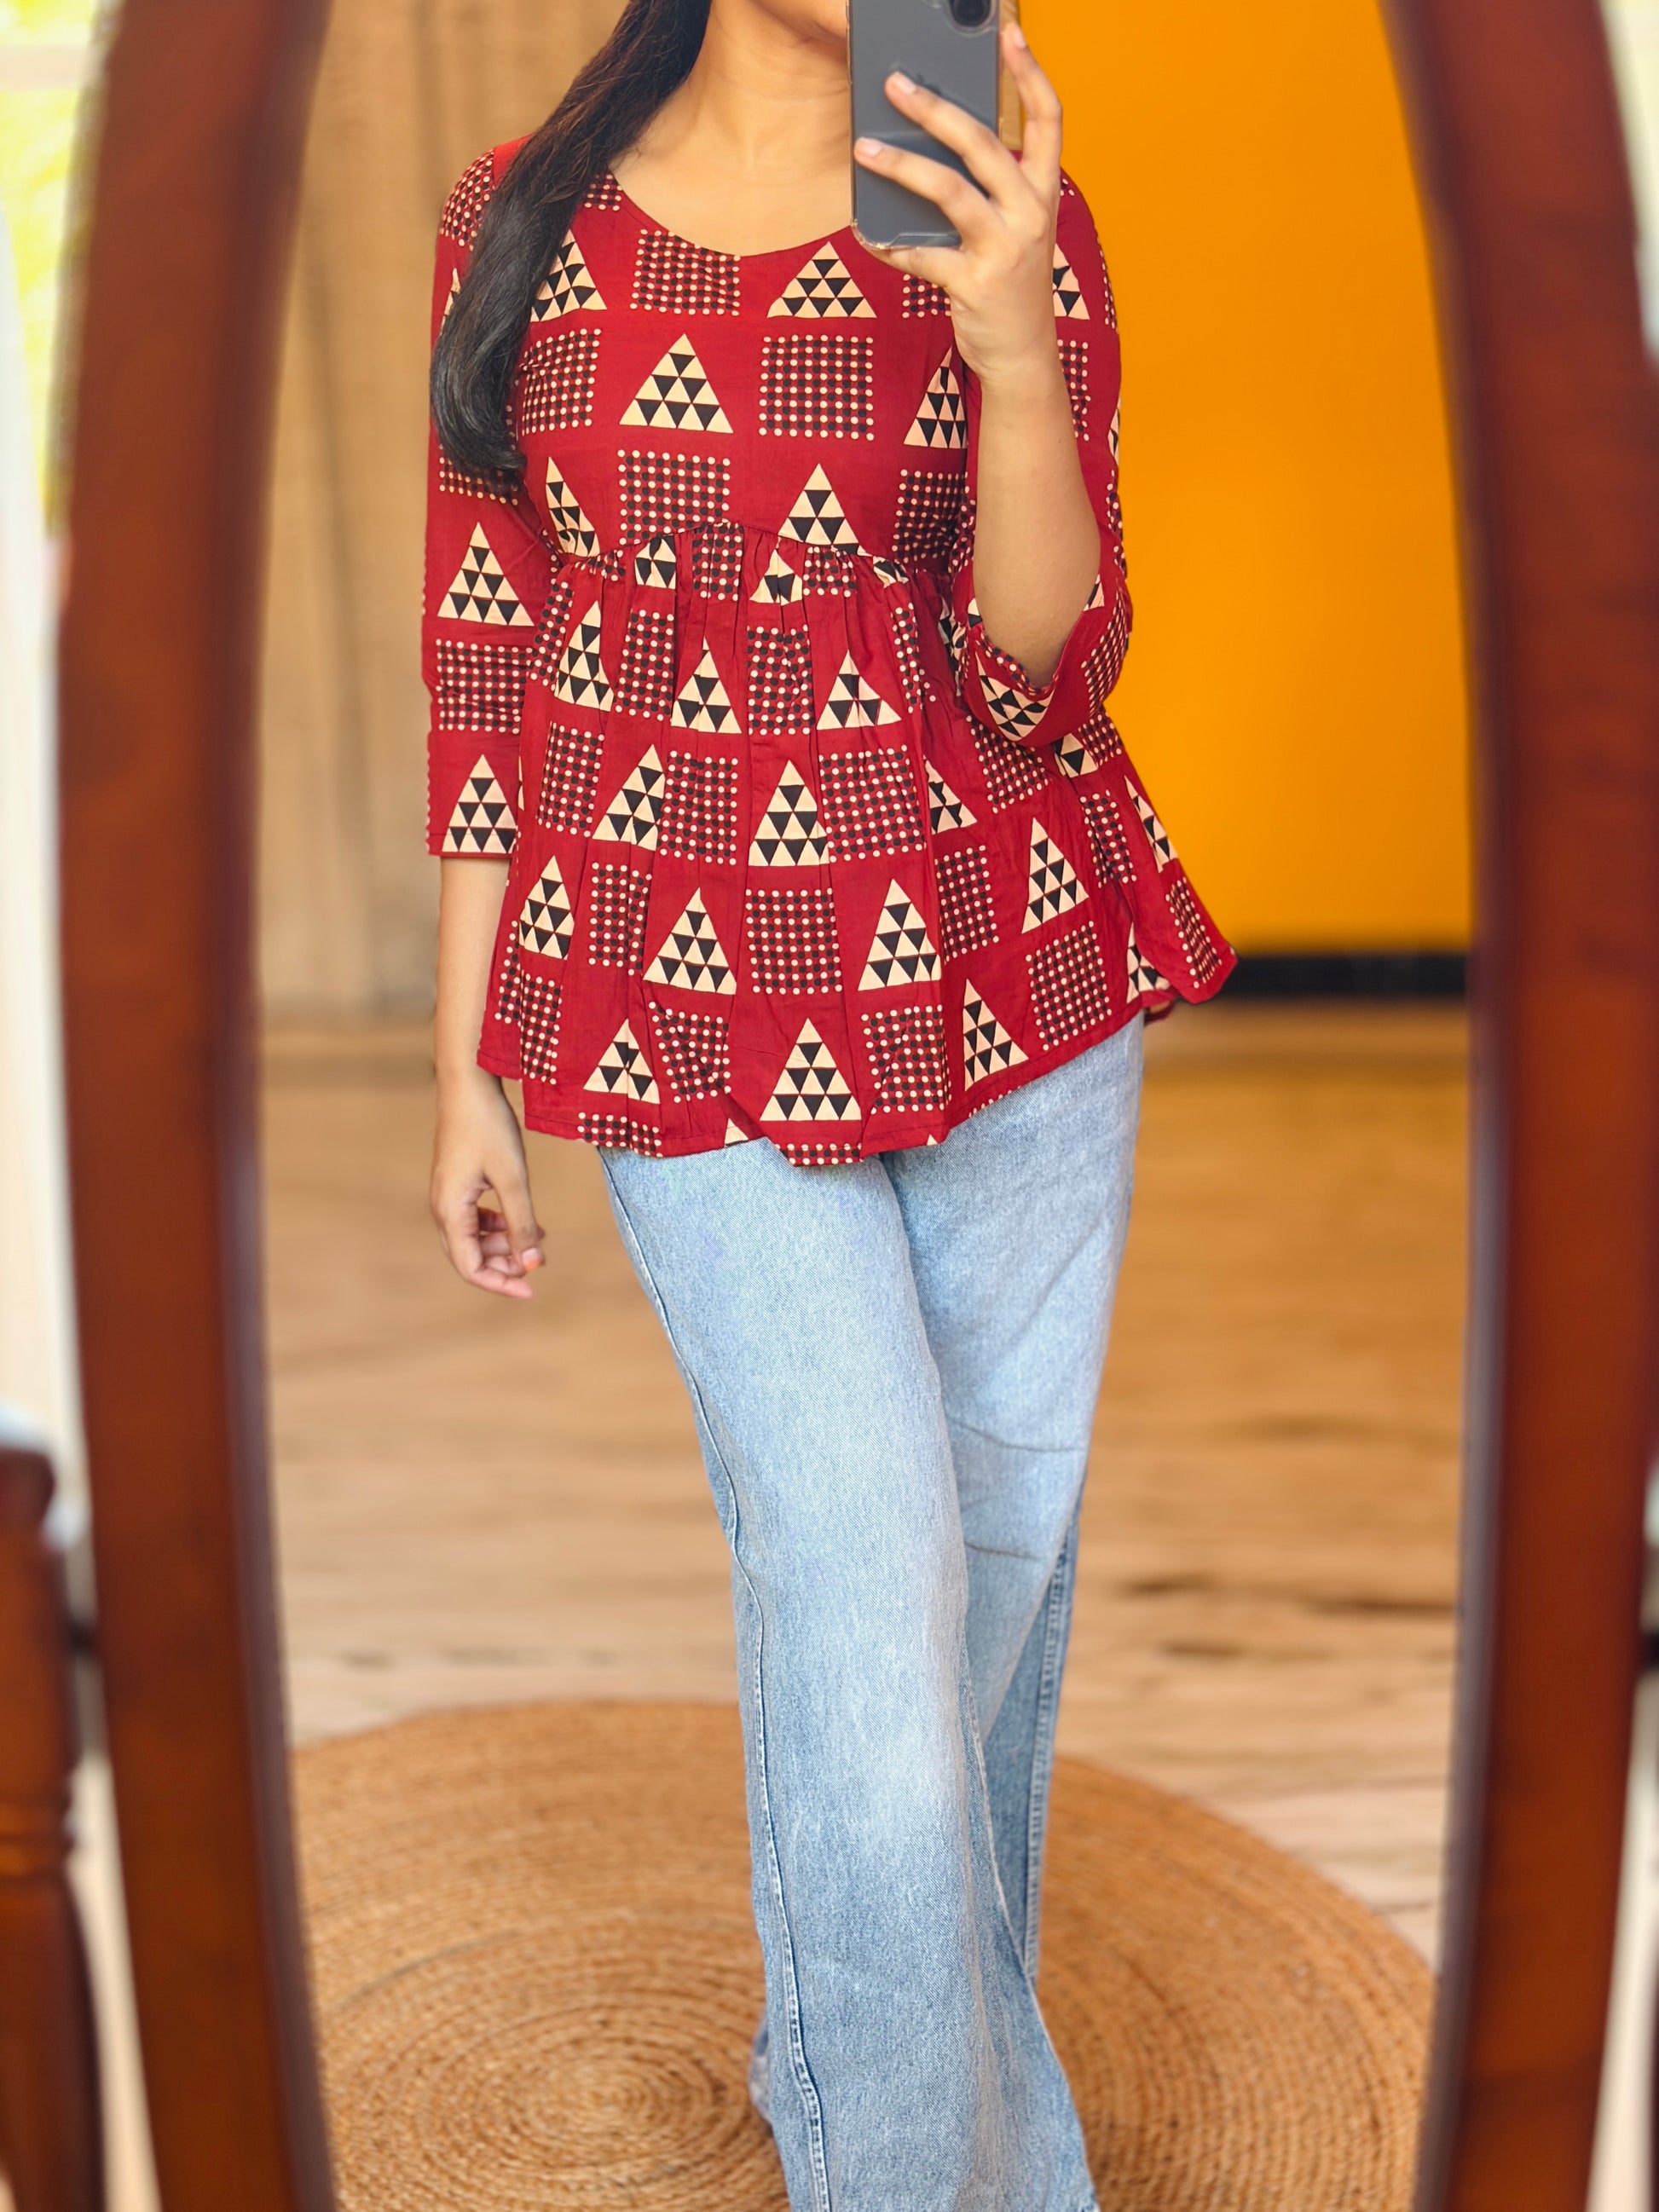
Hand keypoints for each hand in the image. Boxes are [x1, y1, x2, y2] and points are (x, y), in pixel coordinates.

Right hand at [430, 1064, 545, 1298]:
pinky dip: (498, 1224)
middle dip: (504, 1263)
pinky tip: (523, 1219)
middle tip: (538, 1259)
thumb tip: (532, 1265)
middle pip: (469, 1255)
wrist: (469, 1083)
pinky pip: (474, 1217)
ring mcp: (447, 1194)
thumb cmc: (489, 1127)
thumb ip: (522, 1224)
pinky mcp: (457, 1182)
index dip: (500, 1283)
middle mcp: (443, 1207)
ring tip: (537, 1237)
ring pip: (473, 1237)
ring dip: (503, 1242)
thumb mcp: (513, 1178)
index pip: (470, 1267)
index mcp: (450, 1211)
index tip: (532, 1288)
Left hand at [853, 20, 1061, 388]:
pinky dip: (890, 243)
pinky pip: (922, 256)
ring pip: (949, 192)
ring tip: (864, 149)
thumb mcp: (1016, 227)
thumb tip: (932, 144)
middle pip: (983, 144)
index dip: (1030, 72)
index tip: (1009, 32)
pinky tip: (866, 232)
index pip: (1049, 118)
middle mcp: (1031, 213)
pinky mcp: (975, 284)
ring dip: (901, 167)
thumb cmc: (1011, 281)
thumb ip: (991, 188)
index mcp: (1043, 190)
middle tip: (894, 85)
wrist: (1023, 354)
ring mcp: (1005, 249)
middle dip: (935, 110)